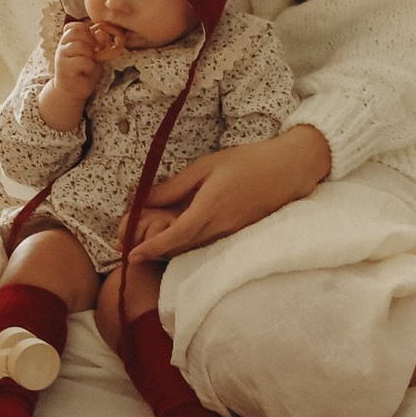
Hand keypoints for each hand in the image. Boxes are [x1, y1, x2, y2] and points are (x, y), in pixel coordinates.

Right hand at [43, 16, 108, 123]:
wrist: (71, 92)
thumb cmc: (83, 71)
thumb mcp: (93, 54)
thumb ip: (98, 43)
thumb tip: (102, 33)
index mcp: (67, 40)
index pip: (75, 26)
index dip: (86, 32)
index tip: (91, 43)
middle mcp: (62, 46)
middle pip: (77, 33)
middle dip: (90, 42)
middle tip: (91, 54)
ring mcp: (61, 57)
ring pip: (79, 46)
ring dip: (89, 55)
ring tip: (88, 63)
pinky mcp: (64, 69)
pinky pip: (82, 61)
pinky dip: (88, 66)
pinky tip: (85, 71)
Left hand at [127, 123, 332, 266]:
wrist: (288, 169)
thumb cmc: (247, 161)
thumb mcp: (206, 167)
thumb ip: (175, 187)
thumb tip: (145, 199)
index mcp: (211, 207)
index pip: (177, 235)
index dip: (153, 247)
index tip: (131, 255)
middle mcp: (220, 226)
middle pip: (180, 247)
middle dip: (153, 251)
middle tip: (127, 248)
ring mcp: (230, 233)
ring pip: (192, 247)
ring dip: (168, 249)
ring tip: (143, 243)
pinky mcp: (236, 233)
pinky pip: (205, 243)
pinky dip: (185, 243)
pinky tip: (173, 236)